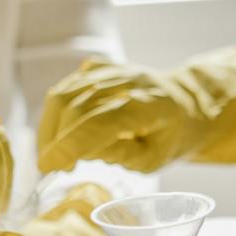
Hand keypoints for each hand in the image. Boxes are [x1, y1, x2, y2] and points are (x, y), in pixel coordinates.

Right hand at [37, 45, 235, 173]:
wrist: (186, 103)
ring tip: (55, 155)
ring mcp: (113, 70)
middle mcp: (130, 80)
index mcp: (152, 105)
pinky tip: (61, 133)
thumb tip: (83, 151)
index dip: (73, 143)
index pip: (103, 120)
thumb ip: (122, 155)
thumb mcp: (155, 159)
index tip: (50, 166)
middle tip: (55, 167)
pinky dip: (55, 112)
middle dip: (57, 139)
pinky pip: (67, 86)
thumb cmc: (171, 137)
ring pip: (64, 92)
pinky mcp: (100, 68)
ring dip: (50, 127)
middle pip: (77, 104)